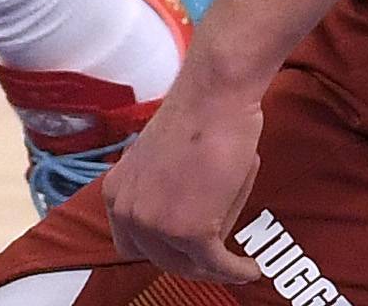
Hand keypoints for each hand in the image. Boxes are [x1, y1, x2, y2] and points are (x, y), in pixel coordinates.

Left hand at [98, 67, 265, 283]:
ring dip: (215, 265)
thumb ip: (156, 196)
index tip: (183, 253)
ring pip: (192, 265)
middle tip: (216, 258)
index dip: (160, 251)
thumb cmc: (193, 120)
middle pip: (163, 260)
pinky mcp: (191, 233)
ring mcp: (157, 225)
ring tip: (234, 261)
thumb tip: (177, 226)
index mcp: (116, 193)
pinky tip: (250, 269)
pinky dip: (238, 271)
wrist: (213, 97)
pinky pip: (220, 266)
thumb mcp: (156, 165)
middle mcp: (129, 213)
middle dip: (191, 261)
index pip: (132, 245)